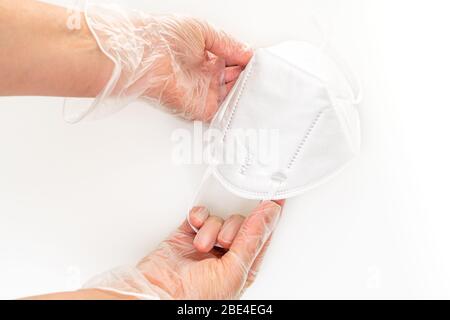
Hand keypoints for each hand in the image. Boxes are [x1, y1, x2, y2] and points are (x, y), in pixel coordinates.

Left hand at [84, 3, 252, 121]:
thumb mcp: (203, 31)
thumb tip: (248, 52)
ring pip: (231, 96)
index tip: (260, 62)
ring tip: (260, 86)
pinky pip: (221, 112)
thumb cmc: (163, 36)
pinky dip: (235, 109)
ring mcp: (203, 92)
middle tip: (262, 75)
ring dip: (245, 92)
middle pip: (235, 80)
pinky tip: (248, 101)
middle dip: (249, 78)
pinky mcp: (199, 108)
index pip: (234, 62)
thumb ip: (227, 44)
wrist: (143, 53)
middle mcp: (205, 75)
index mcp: (207, 55)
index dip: (247, 62)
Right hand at [137, 201, 281, 298]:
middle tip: (223, 241)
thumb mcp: (234, 270)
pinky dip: (198, 216)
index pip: (263, 235)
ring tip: (202, 245)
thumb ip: (252, 239)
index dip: (270, 215)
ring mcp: (206, 244)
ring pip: (220, 217)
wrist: (157, 294)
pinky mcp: (187, 235)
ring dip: (211, 227)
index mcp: (244, 267)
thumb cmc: (195, 298)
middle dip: (232, 228)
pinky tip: (196, 226)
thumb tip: (269, 214)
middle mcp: (226, 255)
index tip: (276, 195)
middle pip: (241, 223)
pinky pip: (200, 214)